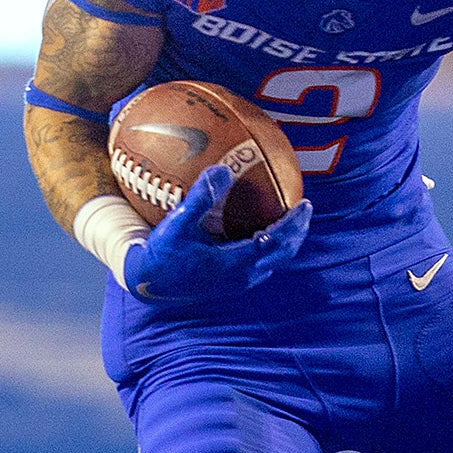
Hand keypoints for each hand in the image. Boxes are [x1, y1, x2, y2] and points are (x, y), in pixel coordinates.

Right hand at [120, 165, 311, 303]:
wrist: (147, 283)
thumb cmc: (161, 253)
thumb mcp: (177, 223)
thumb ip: (201, 197)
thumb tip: (223, 169)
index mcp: (234, 263)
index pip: (275, 242)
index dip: (293, 224)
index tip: (305, 204)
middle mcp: (241, 277)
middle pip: (283, 254)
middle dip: (297, 232)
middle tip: (305, 209)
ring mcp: (237, 283)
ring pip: (273, 261)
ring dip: (285, 241)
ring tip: (289, 219)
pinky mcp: (230, 283)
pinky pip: (260, 263)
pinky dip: (269, 246)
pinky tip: (260, 229)